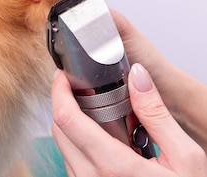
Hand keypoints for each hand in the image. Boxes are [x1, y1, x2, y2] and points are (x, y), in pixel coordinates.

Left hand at [51, 64, 206, 175]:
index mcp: (114, 167)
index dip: (59, 91)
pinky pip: (72, 164)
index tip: (63, 76)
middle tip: (82, 90)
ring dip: (73, 127)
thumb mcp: (185, 157)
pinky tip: (106, 142)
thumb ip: (156, 114)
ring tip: (102, 119)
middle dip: (65, 105)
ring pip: (63, 147)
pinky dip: (80, 146)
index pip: (66, 120)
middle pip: (59, 130)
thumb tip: (138, 76)